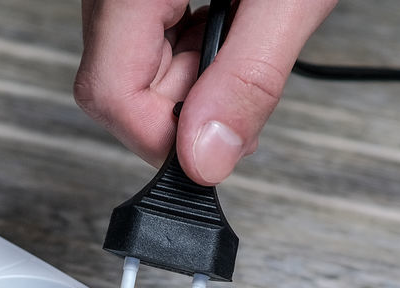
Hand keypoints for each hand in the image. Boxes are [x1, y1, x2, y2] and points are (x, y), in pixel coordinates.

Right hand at [75, 0, 337, 184]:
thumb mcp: (288, 0)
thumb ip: (249, 80)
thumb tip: (208, 159)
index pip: (110, 96)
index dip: (166, 138)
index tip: (218, 146)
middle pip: (117, 91)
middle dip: (185, 111)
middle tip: (243, 84)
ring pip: (132, 75)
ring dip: (192, 85)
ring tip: (242, 37)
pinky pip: (148, 48)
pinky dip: (191, 58)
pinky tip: (226, 29)